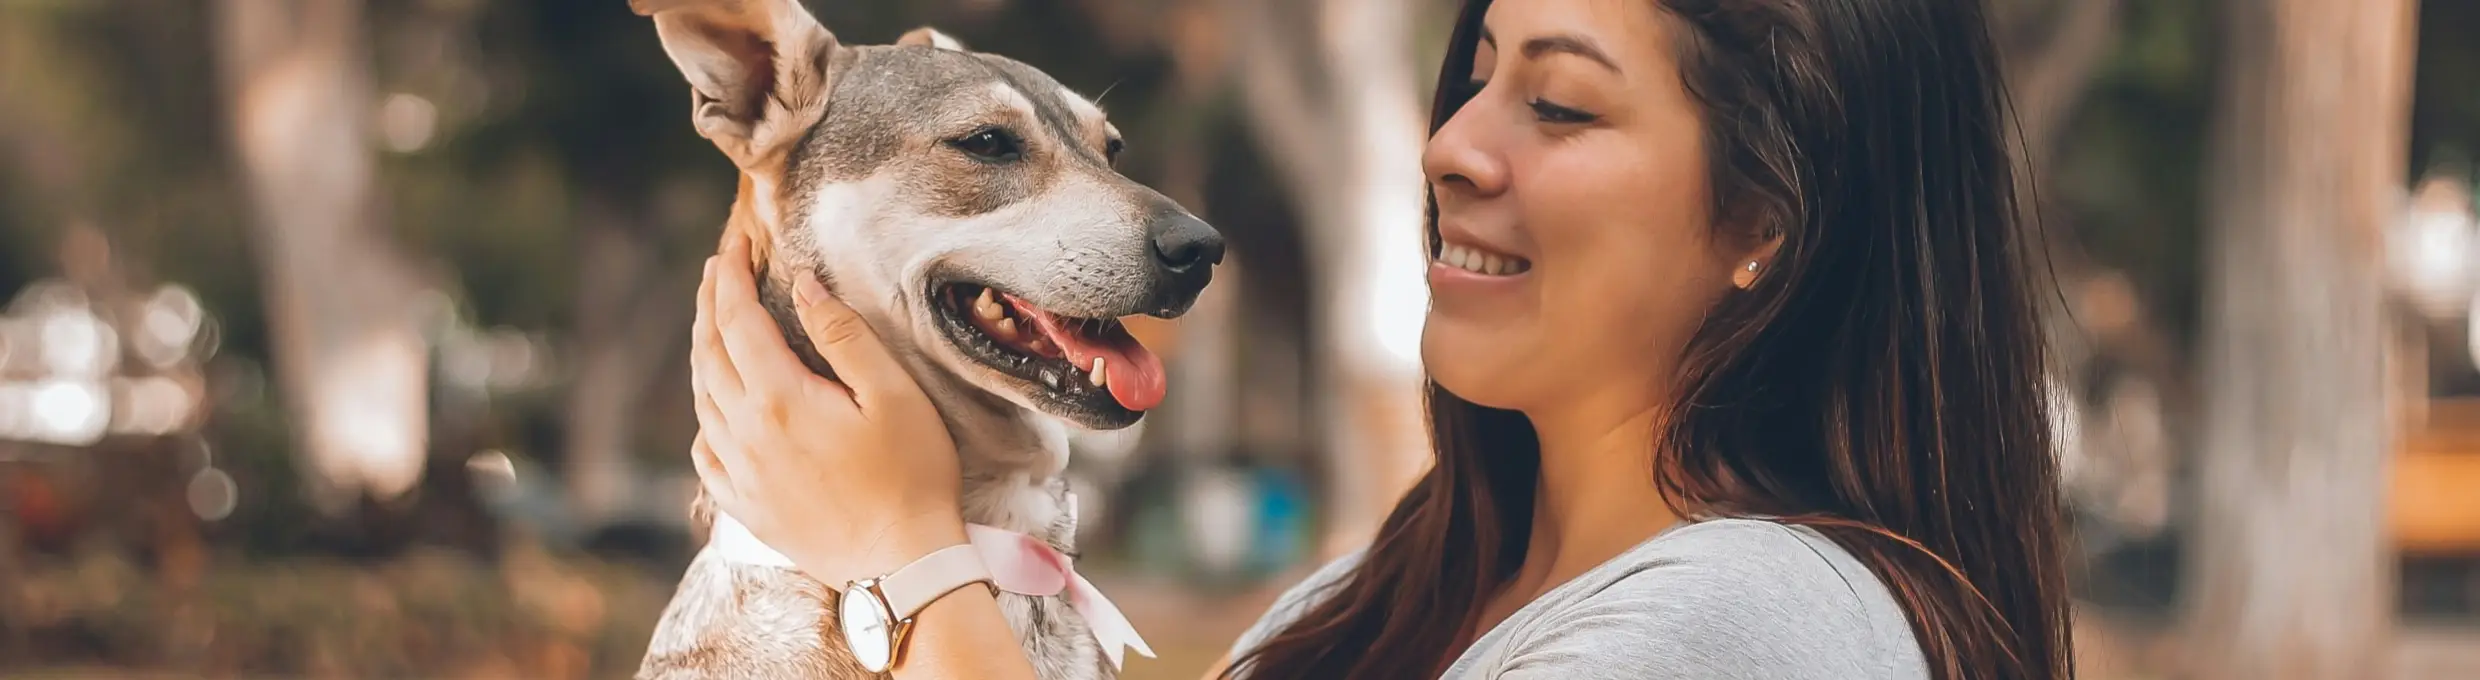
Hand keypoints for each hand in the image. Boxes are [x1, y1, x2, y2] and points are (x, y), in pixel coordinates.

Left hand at [688, 233, 967, 586]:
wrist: (902, 566)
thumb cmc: (911, 476)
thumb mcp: (892, 393)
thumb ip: (843, 334)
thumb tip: (801, 286)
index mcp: (779, 399)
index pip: (737, 320)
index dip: (730, 277)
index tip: (733, 243)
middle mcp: (746, 435)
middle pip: (709, 355)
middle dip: (709, 305)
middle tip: (716, 270)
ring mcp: (741, 475)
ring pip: (702, 401)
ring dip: (704, 355)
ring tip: (714, 326)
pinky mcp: (747, 508)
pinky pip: (707, 455)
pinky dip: (706, 419)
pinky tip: (717, 411)